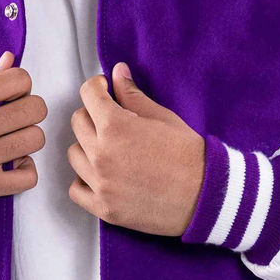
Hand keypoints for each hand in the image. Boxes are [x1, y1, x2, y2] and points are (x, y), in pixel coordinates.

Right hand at [0, 51, 46, 210]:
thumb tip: (10, 59)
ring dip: (28, 139)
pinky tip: (14, 165)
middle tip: (16, 117)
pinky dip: (26, 171)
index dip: (21, 86)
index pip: (19, 80)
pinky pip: (28, 178)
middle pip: (35, 109)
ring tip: (13, 140)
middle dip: (30, 110)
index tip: (11, 96)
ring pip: (35, 139)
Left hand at [67, 62, 204, 236]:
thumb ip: (133, 95)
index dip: (97, 87)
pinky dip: (85, 181)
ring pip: (74, 154)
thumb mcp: (162, 117)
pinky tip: (102, 175)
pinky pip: (76, 189)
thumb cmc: (188, 155)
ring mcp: (101, 183)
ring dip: (87, 147)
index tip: (104, 90)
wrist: (206, 196)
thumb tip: (117, 72)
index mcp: (115, 126)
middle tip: (112, 121)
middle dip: (93, 115)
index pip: (88, 94)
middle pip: (78, 122)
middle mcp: (101, 154)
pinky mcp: (104, 208)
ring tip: (109, 149)